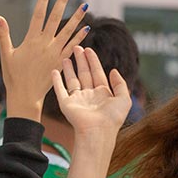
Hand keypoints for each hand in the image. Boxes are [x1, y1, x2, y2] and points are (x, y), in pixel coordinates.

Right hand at [0, 0, 89, 120]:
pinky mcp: (62, 62)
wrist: (25, 95)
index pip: (38, 14)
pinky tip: (87, 28)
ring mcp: (55, 53)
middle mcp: (45, 44)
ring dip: (77, 18)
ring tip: (85, 5)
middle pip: (55, 18)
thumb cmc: (13, 75)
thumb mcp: (6, 54)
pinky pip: (73, 47)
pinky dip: (80, 37)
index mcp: (31, 40)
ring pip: (68, 31)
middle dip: (62, 2)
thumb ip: (4, 35)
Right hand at [54, 47, 131, 177]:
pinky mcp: (66, 104)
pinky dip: (56, 80)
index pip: (97, 73)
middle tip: (76, 47)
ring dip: (69, 68)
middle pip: (84, 74)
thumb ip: (120, 84)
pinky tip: (54, 70)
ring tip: (66, 55)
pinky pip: (60, 90)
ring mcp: (77, 100)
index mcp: (103, 94)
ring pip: (72, 80)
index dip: (93, 61)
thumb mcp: (124, 99)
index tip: (89, 49)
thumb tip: (113, 70)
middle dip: (81, 60)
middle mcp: (90, 96)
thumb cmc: (113, 117)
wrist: (98, 131)